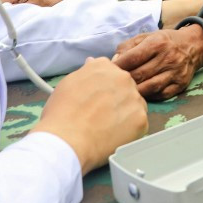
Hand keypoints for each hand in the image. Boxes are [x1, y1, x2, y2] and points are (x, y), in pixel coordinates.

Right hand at [35, 57, 147, 173]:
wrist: (67, 139)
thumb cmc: (62, 113)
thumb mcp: (69, 83)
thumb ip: (86, 71)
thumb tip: (92, 63)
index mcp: (104, 66)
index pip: (112, 72)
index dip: (106, 88)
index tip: (100, 99)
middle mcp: (122, 77)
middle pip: (126, 87)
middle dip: (118, 99)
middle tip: (102, 115)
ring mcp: (134, 97)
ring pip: (134, 105)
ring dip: (125, 114)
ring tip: (107, 127)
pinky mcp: (141, 119)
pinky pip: (139, 123)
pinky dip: (130, 131)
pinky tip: (114, 136)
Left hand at [113, 26, 202, 99]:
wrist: (194, 46)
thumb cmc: (165, 41)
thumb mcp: (147, 36)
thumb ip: (128, 46)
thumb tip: (114, 60)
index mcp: (157, 43)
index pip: (132, 57)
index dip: (117, 66)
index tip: (107, 71)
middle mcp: (167, 58)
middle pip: (139, 74)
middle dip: (123, 80)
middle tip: (112, 84)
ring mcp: (175, 73)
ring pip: (149, 87)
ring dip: (134, 91)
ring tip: (124, 92)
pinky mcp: (180, 84)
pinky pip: (161, 95)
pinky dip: (149, 96)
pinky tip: (140, 95)